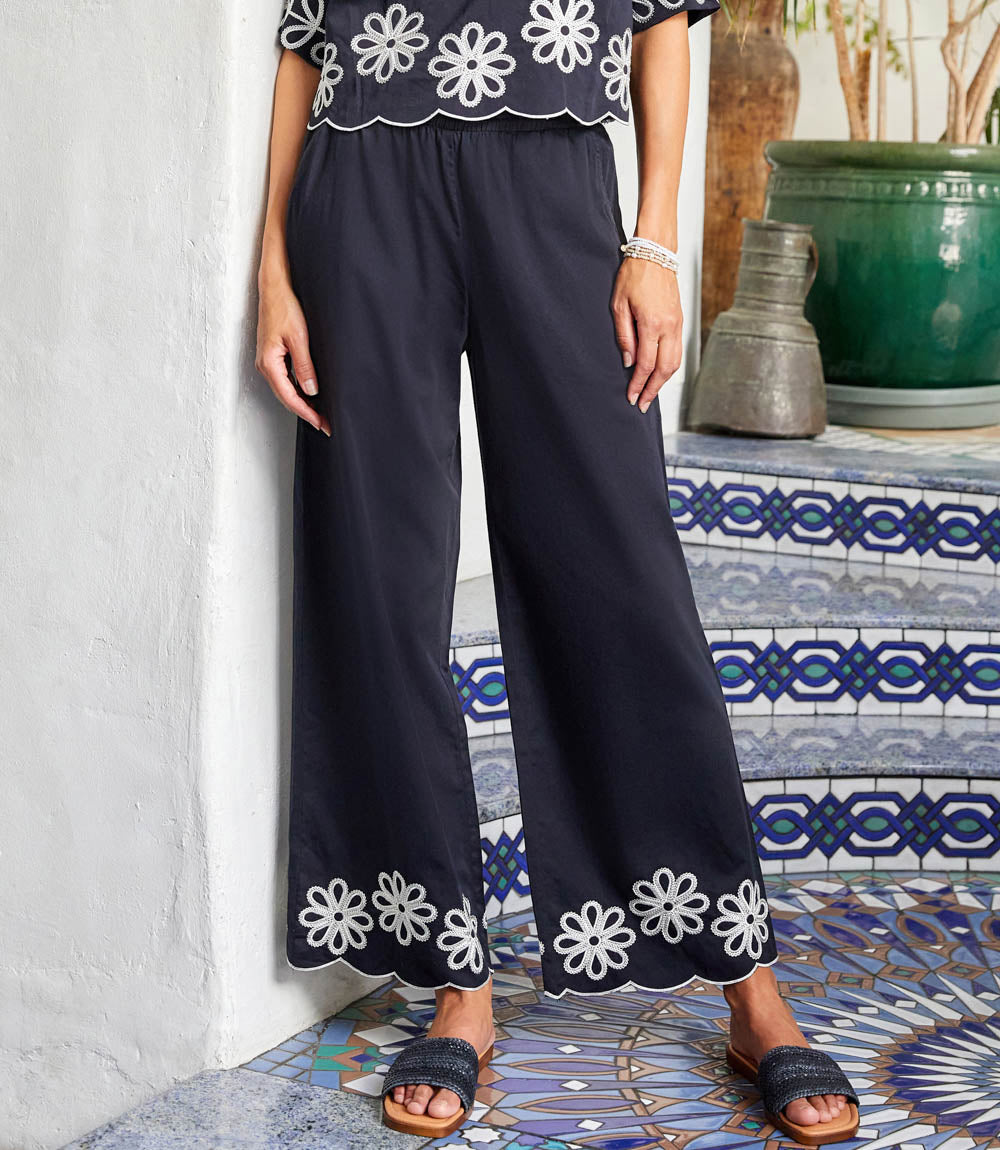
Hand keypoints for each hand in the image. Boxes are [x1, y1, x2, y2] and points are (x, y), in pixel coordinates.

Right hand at [255, 272, 330, 435]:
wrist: (275, 287)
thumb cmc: (284, 307)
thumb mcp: (299, 337)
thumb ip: (304, 366)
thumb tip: (311, 390)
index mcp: (269, 363)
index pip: (289, 397)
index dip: (306, 413)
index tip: (321, 423)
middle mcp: (265, 365)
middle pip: (286, 398)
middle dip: (306, 412)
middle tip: (325, 424)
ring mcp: (268, 361)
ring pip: (286, 390)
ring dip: (303, 403)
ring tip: (321, 413)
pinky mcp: (273, 356)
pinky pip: (285, 380)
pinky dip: (298, 390)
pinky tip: (310, 394)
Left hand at [611, 257, 682, 413]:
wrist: (656, 253)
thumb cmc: (634, 275)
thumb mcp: (619, 305)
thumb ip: (624, 336)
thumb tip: (629, 362)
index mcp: (653, 323)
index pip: (646, 364)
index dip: (638, 384)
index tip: (631, 397)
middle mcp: (670, 326)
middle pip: (665, 369)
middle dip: (653, 390)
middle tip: (642, 404)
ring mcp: (678, 324)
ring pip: (675, 362)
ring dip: (663, 381)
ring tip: (650, 394)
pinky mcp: (680, 321)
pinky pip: (678, 351)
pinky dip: (669, 367)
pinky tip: (659, 374)